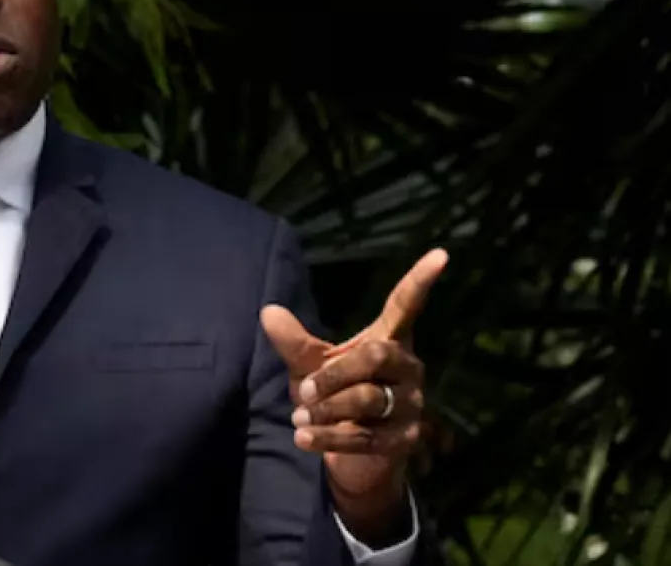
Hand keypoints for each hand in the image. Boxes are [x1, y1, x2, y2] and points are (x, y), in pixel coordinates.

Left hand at [260, 249, 447, 544]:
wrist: (349, 455)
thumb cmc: (332, 397)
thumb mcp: (309, 365)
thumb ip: (294, 341)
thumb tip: (267, 310)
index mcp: (389, 340)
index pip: (406, 306)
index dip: (420, 281)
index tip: (441, 253)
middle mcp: (408, 368)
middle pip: (375, 356)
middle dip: (333, 374)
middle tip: (302, 389)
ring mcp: (412, 405)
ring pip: (368, 399)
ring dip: (326, 409)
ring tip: (299, 416)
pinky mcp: (405, 440)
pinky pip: (364, 435)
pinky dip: (327, 437)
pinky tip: (303, 438)